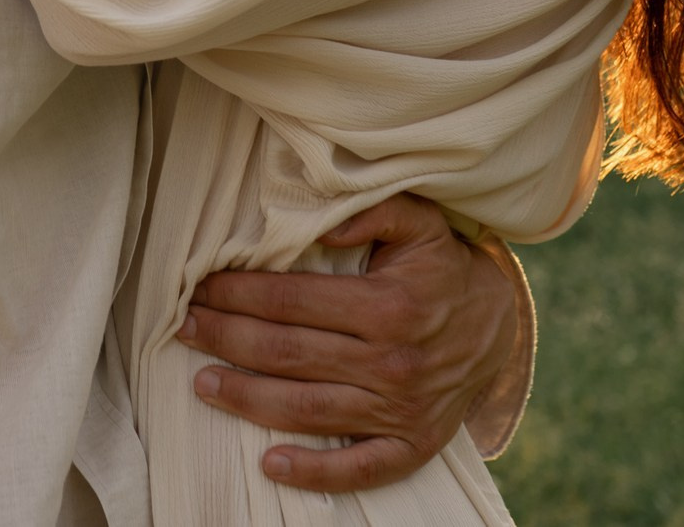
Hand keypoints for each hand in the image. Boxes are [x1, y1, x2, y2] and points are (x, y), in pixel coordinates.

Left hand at [179, 193, 518, 492]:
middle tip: (184, 329)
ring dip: (247, 399)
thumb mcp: (419, 222)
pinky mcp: (412, 445)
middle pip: (287, 354)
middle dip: (226, 338)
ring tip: (203, 384)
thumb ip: (373, 211)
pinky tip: (270, 465)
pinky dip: (315, 473)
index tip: (199, 287)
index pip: (291, 301)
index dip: (237, 293)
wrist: (499, 324)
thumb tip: (320, 228)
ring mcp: (400, 409)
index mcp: (389, 305)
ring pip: (307, 410)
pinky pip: (360, 469)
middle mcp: (392, 361)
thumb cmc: (441, 268)